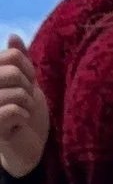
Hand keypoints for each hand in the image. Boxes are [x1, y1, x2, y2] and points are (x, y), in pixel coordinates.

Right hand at [0, 37, 50, 179]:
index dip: (29, 71)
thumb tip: (13, 36)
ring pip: (18, 92)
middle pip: (15, 72)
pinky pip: (15, 110)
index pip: (14, 57)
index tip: (27, 85)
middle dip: (28, 89)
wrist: (29, 147)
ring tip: (21, 113)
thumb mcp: (26, 83)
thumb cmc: (26, 114)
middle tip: (24, 102)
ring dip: (27, 105)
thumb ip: (18, 61)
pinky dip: (24, 117)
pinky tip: (19, 124)